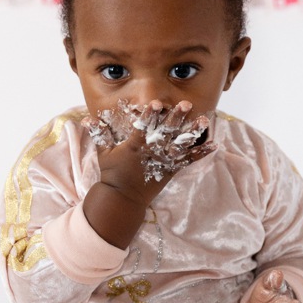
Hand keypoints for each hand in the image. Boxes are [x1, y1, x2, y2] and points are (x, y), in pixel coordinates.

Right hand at [83, 99, 215, 200]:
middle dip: (176, 118)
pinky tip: (215, 144)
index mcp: (134, 146)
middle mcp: (151, 153)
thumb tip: (87, 118)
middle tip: (186, 104)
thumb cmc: (112, 174)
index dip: (150, 115)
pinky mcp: (171, 171)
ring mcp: (163, 162)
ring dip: (193, 132)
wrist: (122, 199)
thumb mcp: (103, 153)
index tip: (157, 103)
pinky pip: (189, 161)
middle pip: (166, 133)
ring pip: (180, 144)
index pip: (143, 128)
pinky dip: (201, 153)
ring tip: (204, 120)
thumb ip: (99, 134)